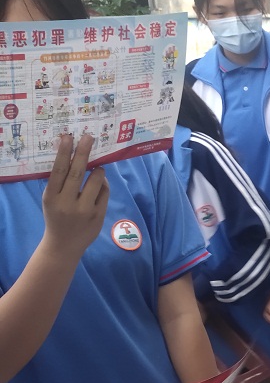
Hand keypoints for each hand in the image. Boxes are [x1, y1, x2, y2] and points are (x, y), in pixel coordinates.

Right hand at [40, 134, 109, 259]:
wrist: (63, 245)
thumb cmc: (57, 216)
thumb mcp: (51, 199)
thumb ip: (60, 183)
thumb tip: (76, 157)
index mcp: (51, 197)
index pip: (58, 171)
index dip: (64, 153)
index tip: (68, 137)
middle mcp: (67, 203)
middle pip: (77, 173)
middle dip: (83, 153)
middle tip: (89, 137)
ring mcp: (84, 210)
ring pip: (95, 182)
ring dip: (98, 170)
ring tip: (98, 166)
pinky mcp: (98, 216)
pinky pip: (104, 193)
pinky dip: (103, 185)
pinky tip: (101, 183)